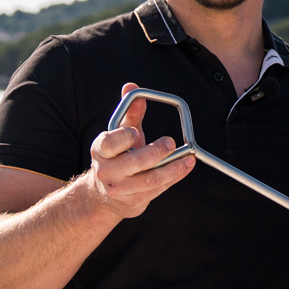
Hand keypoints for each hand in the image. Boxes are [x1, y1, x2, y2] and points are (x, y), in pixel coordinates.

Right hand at [83, 83, 195, 217]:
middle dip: (156, 152)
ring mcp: (120, 189)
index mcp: (100, 151)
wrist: (105, 196)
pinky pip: (158, 189)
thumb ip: (129, 113)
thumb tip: (131, 87)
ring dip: (172, 168)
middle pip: (134, 162)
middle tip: (171, 143)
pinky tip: (185, 167)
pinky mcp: (134, 201)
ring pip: (150, 179)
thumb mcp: (118, 135)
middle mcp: (107, 171)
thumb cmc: (117, 158)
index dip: (123, 137)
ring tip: (188, 159)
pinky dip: (174, 177)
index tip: (136, 131)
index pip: (109, 143)